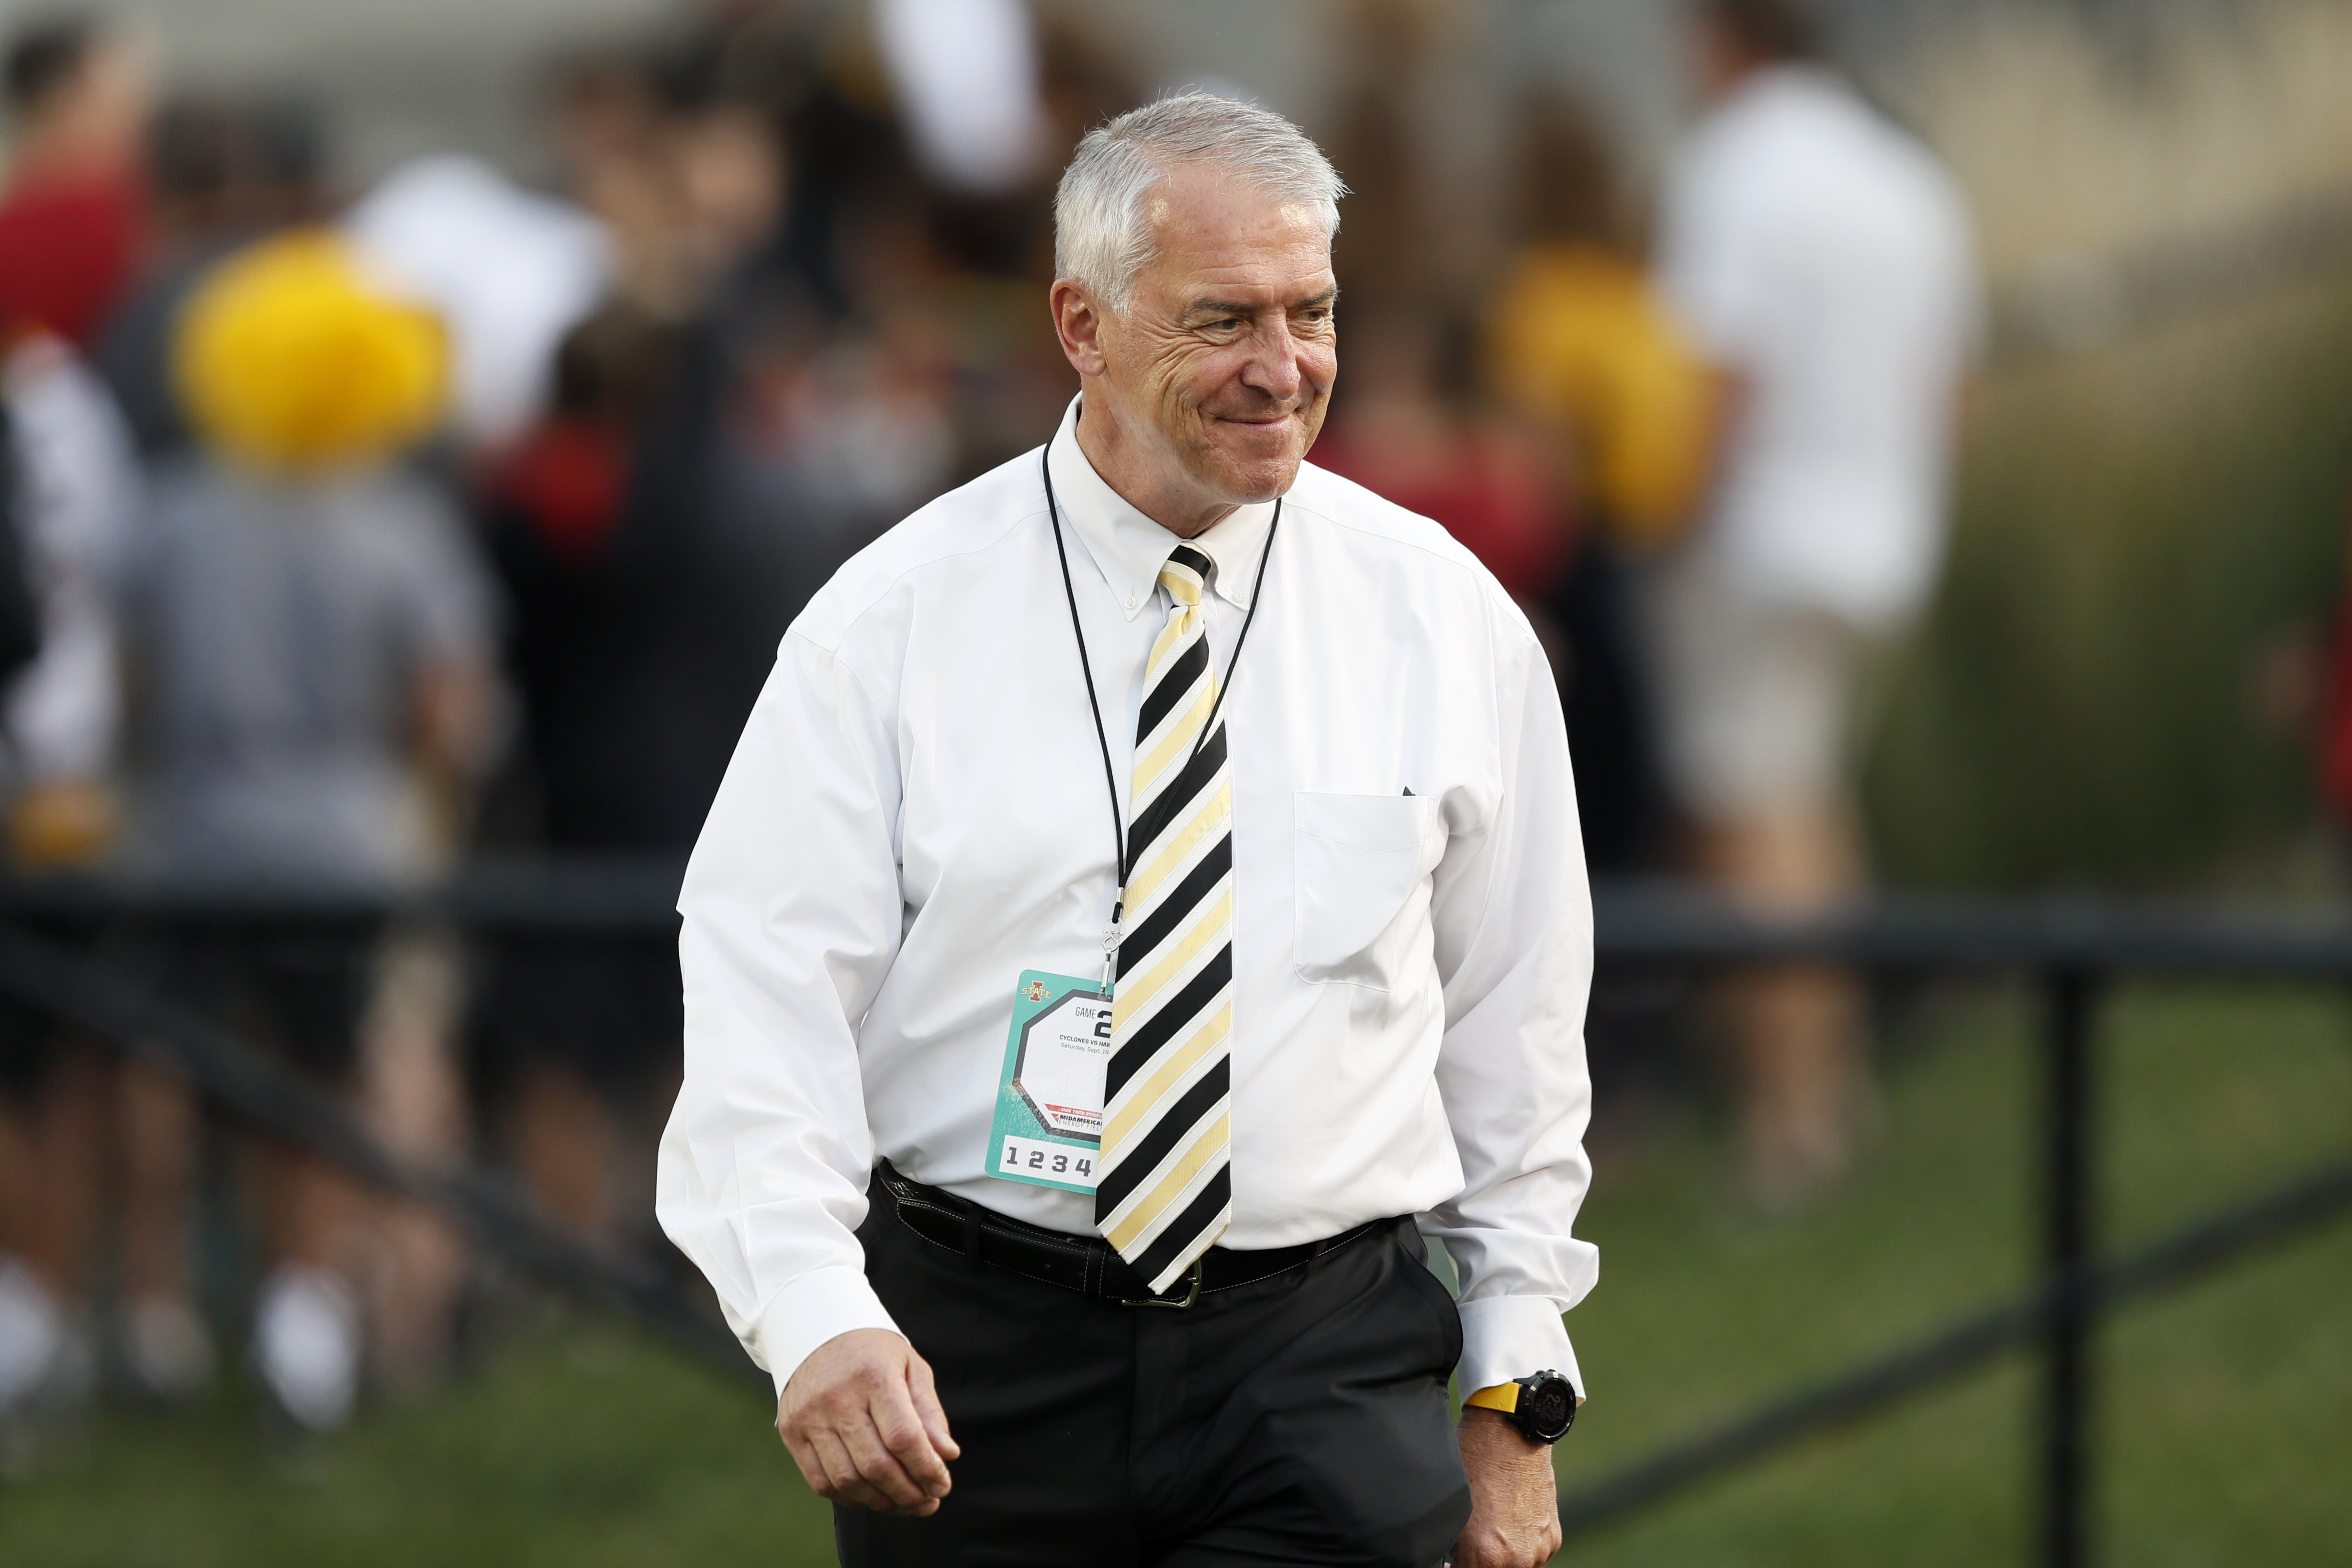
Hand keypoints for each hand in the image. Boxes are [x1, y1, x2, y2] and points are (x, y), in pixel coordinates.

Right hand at [776, 1328, 959, 1515]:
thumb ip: (929, 1413)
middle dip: (907, 1493)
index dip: (926, 1470)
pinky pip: (820, 1480)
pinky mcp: (790, 1430)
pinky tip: (870, 1495)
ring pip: (847, 1479)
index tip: (942, 1486)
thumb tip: (947, 1456)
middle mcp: (837, 1397)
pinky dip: (848, 1496)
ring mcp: (809, 1416)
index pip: (904, 1438)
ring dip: (880, 1502)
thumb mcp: (910, 1367)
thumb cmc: (873, 1351)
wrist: (816, 1327)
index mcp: (874, 1375)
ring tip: (903, 1504)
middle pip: (876, 1465)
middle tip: (927, 1504)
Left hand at [1451, 1407, 1561, 1567]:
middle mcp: (1517, 1559)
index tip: (1455, 1558)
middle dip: (1480, 1562)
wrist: (1510, 1434)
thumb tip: (1454, 1560)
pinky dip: (1522, 1544)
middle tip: (1470, 1544)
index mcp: (1486, 1556)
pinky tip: (1509, 1519)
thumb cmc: (1474, 1463)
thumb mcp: (1453, 1511)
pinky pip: (1534, 1553)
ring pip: (1517, 1567)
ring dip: (1504, 1557)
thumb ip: (1456, 1548)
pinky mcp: (1553, 1537)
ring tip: (1492, 1527)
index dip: (1458, 1566)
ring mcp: (1539, 1549)